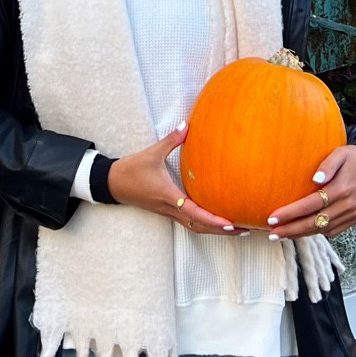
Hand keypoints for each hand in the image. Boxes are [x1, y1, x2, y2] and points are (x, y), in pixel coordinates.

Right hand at [107, 127, 238, 234]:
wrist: (112, 183)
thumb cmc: (131, 170)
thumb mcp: (152, 153)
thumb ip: (171, 140)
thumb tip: (187, 125)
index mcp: (168, 196)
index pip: (194, 213)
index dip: (213, 220)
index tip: (230, 223)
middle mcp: (170, 208)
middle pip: (199, 226)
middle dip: (221, 230)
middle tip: (243, 229)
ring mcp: (167, 212)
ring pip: (194, 227)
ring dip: (214, 230)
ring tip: (234, 228)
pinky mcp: (166, 211)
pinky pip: (188, 222)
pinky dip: (203, 224)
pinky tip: (214, 220)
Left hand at [268, 144, 355, 239]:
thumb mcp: (342, 152)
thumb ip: (328, 164)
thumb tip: (315, 179)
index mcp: (341, 189)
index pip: (310, 205)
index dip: (290, 213)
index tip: (272, 218)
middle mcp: (347, 206)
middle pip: (314, 223)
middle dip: (291, 231)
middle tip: (271, 234)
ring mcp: (352, 215)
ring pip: (323, 230)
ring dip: (301, 235)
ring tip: (282, 235)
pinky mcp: (355, 220)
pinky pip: (334, 231)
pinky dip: (317, 233)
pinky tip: (303, 232)